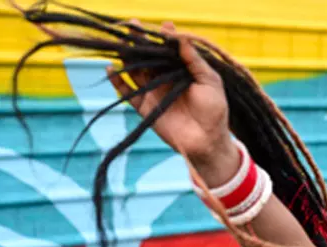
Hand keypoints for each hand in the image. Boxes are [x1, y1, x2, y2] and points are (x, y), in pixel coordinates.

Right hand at [107, 20, 238, 183]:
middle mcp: (166, 79)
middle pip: (149, 56)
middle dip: (141, 41)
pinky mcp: (146, 108)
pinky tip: (111, 69)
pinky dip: (118, 82)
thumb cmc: (215, 111)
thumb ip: (195, 61)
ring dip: (127, 56)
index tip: (163, 27)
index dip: (165, 37)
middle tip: (133, 25)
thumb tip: (180, 37)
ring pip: (136, 70)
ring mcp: (155, 93)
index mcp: (182, 71)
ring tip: (120, 42)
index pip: (169, 49)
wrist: (207, 141)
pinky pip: (128, 94)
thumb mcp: (210, 82)